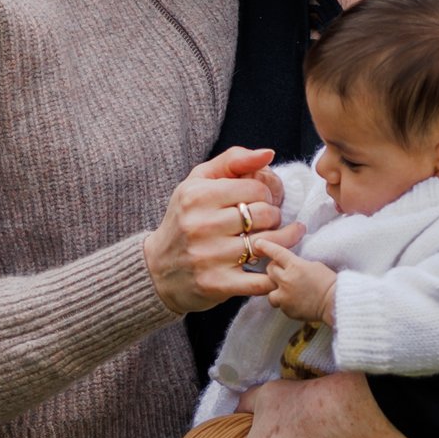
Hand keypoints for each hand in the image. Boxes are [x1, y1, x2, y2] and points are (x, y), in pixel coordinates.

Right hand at [145, 146, 303, 314]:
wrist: (157, 270)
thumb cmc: (184, 220)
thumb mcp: (198, 182)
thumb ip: (233, 161)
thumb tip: (269, 153)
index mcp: (197, 196)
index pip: (257, 188)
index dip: (267, 193)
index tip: (263, 201)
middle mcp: (201, 225)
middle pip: (265, 214)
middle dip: (274, 216)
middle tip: (269, 220)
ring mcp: (208, 257)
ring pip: (267, 244)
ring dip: (281, 241)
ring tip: (279, 237)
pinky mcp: (217, 284)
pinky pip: (262, 280)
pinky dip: (275, 273)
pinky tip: (275, 265)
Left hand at [254, 240, 336, 322]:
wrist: (335, 303)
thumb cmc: (330, 283)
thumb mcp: (315, 265)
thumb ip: (298, 264)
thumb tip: (290, 264)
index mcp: (296, 265)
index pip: (276, 253)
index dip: (266, 247)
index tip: (258, 244)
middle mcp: (287, 280)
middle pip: (270, 270)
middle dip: (274, 269)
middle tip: (282, 271)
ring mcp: (285, 296)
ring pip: (269, 289)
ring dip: (276, 287)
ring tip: (286, 289)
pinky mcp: (286, 309)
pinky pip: (279, 303)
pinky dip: (284, 301)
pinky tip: (295, 300)